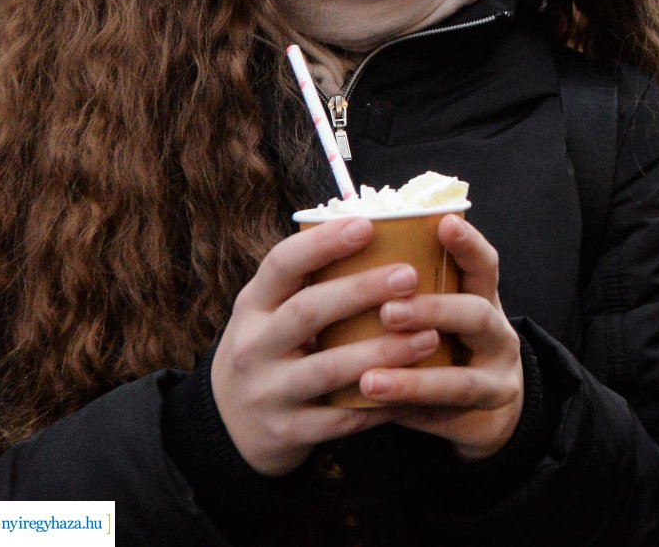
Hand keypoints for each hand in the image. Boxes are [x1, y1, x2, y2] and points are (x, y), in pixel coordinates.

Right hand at [212, 216, 442, 475]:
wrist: (229, 428)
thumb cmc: (271, 350)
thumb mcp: (271, 312)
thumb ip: (309, 281)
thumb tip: (379, 227)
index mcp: (252, 307)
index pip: (280, 265)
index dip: (322, 243)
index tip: (367, 225)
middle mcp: (252, 347)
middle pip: (308, 312)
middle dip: (361, 291)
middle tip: (410, 275)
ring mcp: (268, 393)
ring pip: (329, 369)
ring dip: (382, 351)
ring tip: (429, 336)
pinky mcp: (287, 432)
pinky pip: (341, 417)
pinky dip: (380, 403)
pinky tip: (416, 388)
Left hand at [361, 214, 524, 461]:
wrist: (487, 411)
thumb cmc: (447, 348)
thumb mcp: (441, 316)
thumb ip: (410, 292)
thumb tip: (342, 253)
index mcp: (484, 300)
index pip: (484, 265)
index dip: (468, 244)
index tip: (443, 223)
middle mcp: (498, 335)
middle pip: (477, 315)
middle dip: (433, 311)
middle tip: (387, 311)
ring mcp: (497, 380)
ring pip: (462, 380)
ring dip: (414, 379)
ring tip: (369, 379)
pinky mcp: (485, 420)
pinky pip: (445, 419)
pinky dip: (409, 413)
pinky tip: (377, 410)